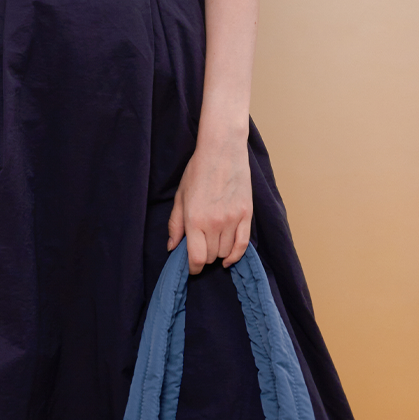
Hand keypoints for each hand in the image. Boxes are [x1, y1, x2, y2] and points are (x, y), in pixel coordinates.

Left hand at [167, 136, 252, 274]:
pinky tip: (229, 258)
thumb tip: (171, 247)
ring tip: (213, 244)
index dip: (193, 268)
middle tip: (200, 248)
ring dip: (219, 254)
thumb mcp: (180, 197)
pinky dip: (236, 255)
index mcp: (195, 219)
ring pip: (226, 252)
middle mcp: (214, 223)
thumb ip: (175, 224)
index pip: (196, 258)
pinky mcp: (246, 215)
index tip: (192, 267)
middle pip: (211, 256)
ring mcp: (233, 219)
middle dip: (204, 257)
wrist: (222, 151)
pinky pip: (243, 245)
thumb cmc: (197, 171)